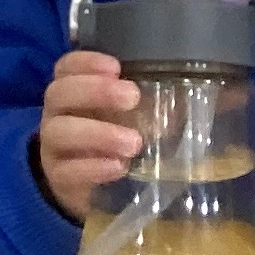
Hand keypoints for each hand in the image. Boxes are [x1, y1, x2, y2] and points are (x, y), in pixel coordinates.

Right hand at [32, 49, 144, 222]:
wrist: (99, 191)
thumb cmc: (120, 142)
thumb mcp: (137, 119)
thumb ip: (157, 105)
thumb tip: (201, 96)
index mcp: (74, 93)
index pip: (66, 68)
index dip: (86, 63)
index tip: (116, 67)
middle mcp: (57, 116)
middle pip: (58, 93)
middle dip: (95, 91)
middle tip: (132, 96)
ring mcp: (54, 148)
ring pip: (59, 132)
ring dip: (98, 133)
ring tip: (133, 143)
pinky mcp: (59, 179)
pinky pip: (66, 171)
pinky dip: (93, 167)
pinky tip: (119, 167)